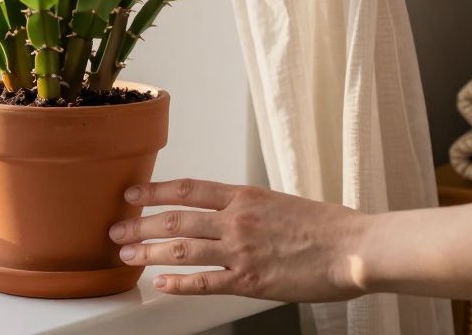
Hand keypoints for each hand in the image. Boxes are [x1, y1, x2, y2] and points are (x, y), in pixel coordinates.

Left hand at [109, 179, 367, 300]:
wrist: (354, 247)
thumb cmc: (325, 226)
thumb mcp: (278, 202)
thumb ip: (247, 206)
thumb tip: (223, 209)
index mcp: (244, 196)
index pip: (187, 188)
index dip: (154, 191)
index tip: (131, 195)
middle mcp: (237, 219)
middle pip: (176, 219)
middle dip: (140, 225)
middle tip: (117, 231)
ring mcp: (241, 250)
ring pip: (183, 249)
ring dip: (149, 251)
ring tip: (127, 255)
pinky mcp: (250, 280)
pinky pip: (205, 282)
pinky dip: (178, 283)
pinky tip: (161, 283)